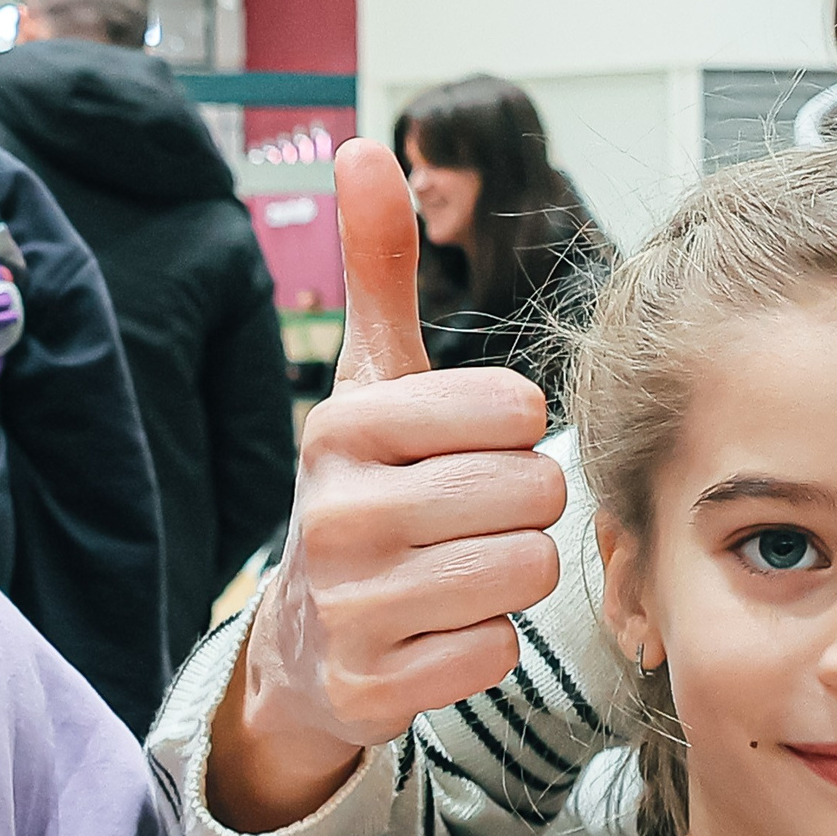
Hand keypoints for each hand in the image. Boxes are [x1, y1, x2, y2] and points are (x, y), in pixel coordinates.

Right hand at [206, 140, 566, 833]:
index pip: (517, 410)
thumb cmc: (366, 489)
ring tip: (455, 569)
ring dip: (510, 575)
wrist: (302, 637)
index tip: (463, 448)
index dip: (512, 432)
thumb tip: (361, 146)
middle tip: (468, 517)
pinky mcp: (371, 689)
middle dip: (522, 507)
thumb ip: (377, 267)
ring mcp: (352, 609)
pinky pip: (498, 654)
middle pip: (535, 494)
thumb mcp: (369, 380)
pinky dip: (484, 645)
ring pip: (526, 573)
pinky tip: (438, 631)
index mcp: (343, 427)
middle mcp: (339, 516)